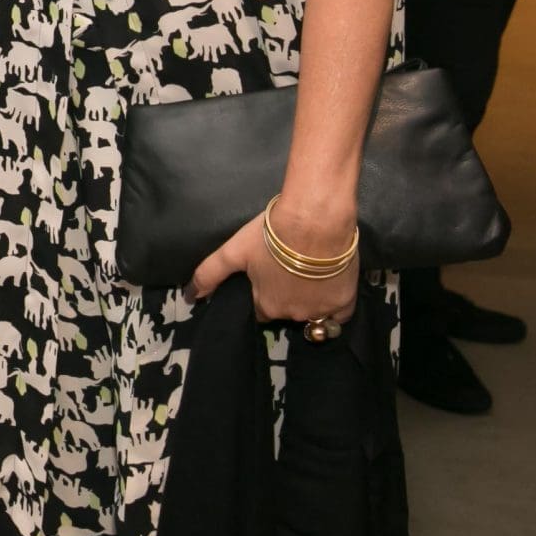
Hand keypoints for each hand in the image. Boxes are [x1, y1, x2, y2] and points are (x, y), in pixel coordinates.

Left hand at [187, 197, 358, 329]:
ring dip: (307, 299)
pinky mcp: (345, 303)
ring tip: (306, 275)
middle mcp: (293, 314)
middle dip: (283, 295)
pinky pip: (337, 315)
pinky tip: (327, 287)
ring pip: (311, 312)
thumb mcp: (234, 251)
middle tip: (286, 270)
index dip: (260, 293)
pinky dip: (332, 305)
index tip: (264, 279)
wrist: (316, 221)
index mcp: (266, 305)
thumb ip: (210, 274)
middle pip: (285, 310)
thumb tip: (190, 297)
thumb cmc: (272, 234)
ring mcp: (321, 311)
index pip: (259, 310)